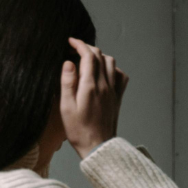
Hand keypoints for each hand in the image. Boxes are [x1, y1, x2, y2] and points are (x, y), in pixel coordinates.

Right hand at [61, 37, 128, 157]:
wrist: (98, 146)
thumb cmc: (78, 129)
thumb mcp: (66, 107)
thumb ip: (67, 82)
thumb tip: (68, 62)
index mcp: (91, 86)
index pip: (89, 56)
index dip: (79, 44)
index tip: (70, 41)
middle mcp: (105, 85)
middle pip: (101, 56)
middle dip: (88, 48)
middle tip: (74, 49)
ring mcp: (114, 91)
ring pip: (112, 63)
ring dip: (100, 56)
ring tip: (87, 59)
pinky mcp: (118, 98)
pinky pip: (121, 76)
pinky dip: (112, 69)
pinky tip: (103, 73)